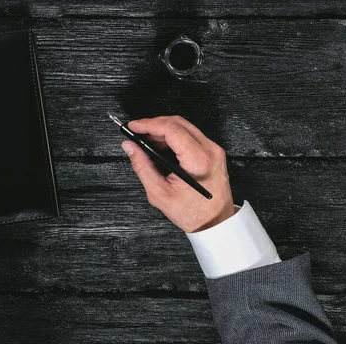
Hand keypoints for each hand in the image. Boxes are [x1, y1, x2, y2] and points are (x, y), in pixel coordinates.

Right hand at [121, 115, 234, 232]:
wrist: (215, 222)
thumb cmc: (192, 213)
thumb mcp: (160, 193)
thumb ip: (142, 166)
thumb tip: (130, 147)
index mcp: (198, 161)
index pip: (171, 129)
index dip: (149, 124)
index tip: (133, 127)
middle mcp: (209, 151)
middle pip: (178, 123)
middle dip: (154, 124)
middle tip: (136, 132)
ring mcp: (213, 149)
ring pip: (184, 126)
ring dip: (162, 129)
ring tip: (145, 140)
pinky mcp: (212, 152)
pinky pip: (190, 135)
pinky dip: (173, 136)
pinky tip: (160, 145)